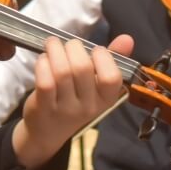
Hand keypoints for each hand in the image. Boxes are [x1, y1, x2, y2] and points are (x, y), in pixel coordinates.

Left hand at [10, 35, 132, 169]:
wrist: (48, 131)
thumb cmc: (76, 100)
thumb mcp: (97, 85)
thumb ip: (112, 60)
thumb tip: (127, 38)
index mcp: (106, 99)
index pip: (112, 77)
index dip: (103, 57)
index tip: (94, 50)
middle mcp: (88, 106)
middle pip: (83, 68)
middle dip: (73, 47)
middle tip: (67, 45)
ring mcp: (65, 108)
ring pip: (62, 72)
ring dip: (55, 51)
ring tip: (52, 45)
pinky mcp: (44, 107)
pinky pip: (45, 81)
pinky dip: (43, 64)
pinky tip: (43, 59)